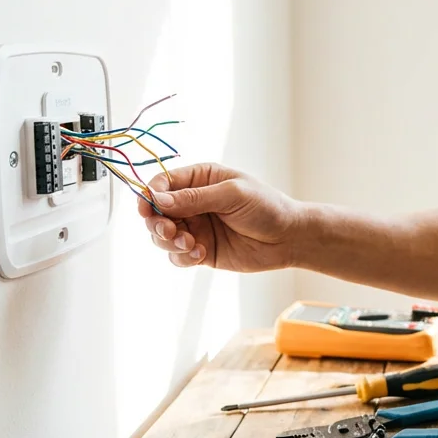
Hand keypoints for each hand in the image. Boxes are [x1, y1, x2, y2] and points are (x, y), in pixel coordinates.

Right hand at [137, 163, 306, 270]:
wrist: (289, 238)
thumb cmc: (266, 207)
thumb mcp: (232, 194)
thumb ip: (195, 198)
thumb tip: (157, 199)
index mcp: (200, 179)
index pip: (163, 183)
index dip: (150, 195)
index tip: (148, 208)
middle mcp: (193, 202)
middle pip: (156, 212)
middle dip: (156, 223)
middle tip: (170, 231)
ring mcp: (196, 227)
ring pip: (162, 236)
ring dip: (169, 242)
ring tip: (190, 244)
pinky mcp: (201, 250)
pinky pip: (177, 256)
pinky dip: (182, 258)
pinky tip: (200, 254)